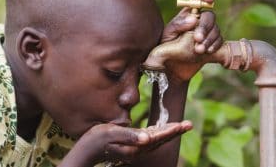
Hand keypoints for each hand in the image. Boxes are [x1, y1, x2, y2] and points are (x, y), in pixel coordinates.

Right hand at [59, 121, 191, 166]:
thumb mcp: (111, 134)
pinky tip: (162, 129)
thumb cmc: (97, 141)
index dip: (172, 130)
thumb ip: (129, 136)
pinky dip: (159, 133)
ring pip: (157, 139)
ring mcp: (136, 148)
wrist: (87, 151)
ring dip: (169, 132)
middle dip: (175, 131)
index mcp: (136, 147)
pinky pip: (149, 139)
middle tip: (189, 124)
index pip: (159, 137)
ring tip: (180, 126)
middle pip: (161, 139)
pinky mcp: (132, 145)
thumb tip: (147, 138)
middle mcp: (139, 149)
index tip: (185, 125)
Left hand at [162, 0, 222, 81]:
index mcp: (186, 16)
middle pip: (209, 17)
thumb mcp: (167, 35)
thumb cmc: (165, 48)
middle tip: (197, 39)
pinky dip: (214, 45)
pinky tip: (207, 52)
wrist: (170, 68)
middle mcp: (198, 22)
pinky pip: (219, 41)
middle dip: (205, 27)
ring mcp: (207, 33)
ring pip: (216, 29)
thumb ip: (178, 25)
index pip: (197, 1)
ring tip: (198, 50)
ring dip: (209, 39)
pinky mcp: (212, 45)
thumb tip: (193, 18)